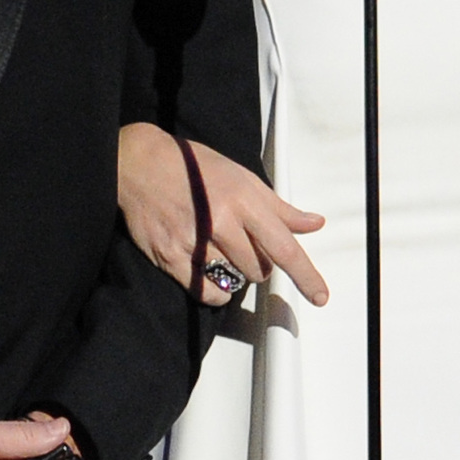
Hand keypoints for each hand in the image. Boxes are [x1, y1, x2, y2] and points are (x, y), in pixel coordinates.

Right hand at [117, 122, 327, 307]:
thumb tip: (313, 223)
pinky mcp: (171, 257)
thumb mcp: (241, 177)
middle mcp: (220, 222)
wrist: (140, 164)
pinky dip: (214, 290)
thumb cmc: (192, 167)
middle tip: (242, 245)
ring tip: (219, 250)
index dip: (305, 275)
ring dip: (234, 273)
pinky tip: (208, 271)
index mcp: (243, 199)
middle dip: (258, 265)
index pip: (283, 246)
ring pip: (234, 281)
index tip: (320, 296)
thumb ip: (278, 206)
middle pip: (259, 269)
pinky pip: (206, 292)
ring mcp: (194, 242)